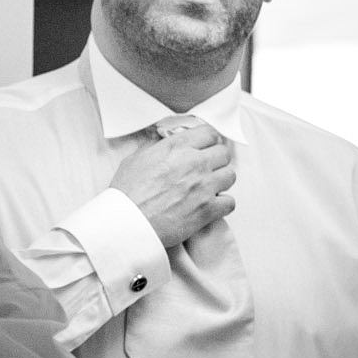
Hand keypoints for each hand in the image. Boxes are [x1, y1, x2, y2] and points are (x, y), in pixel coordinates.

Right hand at [109, 123, 236, 249]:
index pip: (209, 133)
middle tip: (205, 170)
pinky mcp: (208, 209)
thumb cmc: (126, 194)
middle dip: (215, 161)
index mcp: (176, 147)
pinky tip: (210, 206)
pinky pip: (230, 202)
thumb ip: (155, 148)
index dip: (207, 142)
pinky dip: (222, 205)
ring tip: (207, 189)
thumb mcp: (134, 160)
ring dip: (220, 181)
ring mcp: (204, 186)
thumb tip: (164, 143)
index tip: (203, 149)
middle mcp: (194, 162)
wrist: (126, 223)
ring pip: (230, 175)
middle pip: (223, 153)